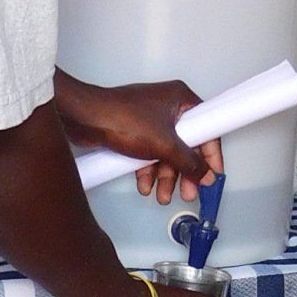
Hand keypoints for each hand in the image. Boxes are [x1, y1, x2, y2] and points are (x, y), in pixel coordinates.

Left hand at [53, 72, 225, 206]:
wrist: (84, 118)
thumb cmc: (122, 118)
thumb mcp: (164, 144)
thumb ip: (188, 161)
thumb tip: (205, 174)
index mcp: (181, 100)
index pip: (207, 128)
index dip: (211, 154)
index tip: (212, 174)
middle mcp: (168, 107)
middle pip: (186, 145)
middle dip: (185, 173)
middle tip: (188, 193)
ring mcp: (150, 119)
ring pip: (166, 152)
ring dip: (165, 177)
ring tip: (163, 196)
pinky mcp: (134, 131)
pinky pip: (149, 153)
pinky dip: (148, 170)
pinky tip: (145, 186)